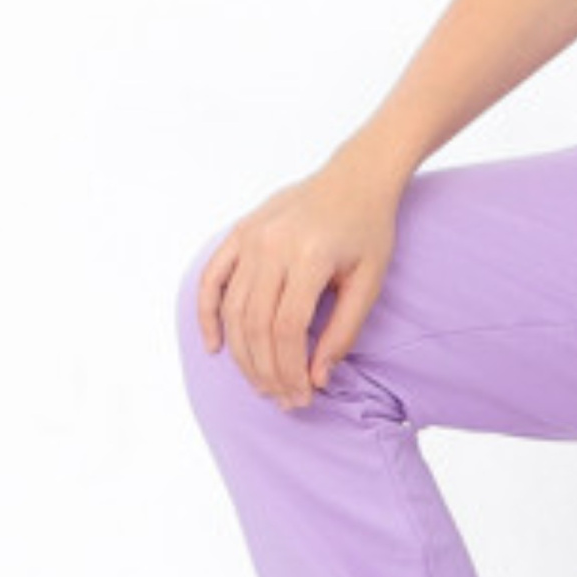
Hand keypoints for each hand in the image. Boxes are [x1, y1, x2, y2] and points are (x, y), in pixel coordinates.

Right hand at [195, 146, 401, 408]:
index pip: (288, 329)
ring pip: (234, 310)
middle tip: (282, 399)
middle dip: (267, 370)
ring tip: (261, 383)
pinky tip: (215, 346)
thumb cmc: (368, 230)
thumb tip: (318, 378)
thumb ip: (343, 331)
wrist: (355, 178)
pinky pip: (212, 279)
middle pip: (257, 325)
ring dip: (243, 354)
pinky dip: (207, 314)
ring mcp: (251, 238)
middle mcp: (273, 245)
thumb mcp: (369, 282)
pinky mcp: (239, 233)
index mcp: (310, 256)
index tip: (302, 397)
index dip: (291, 370)